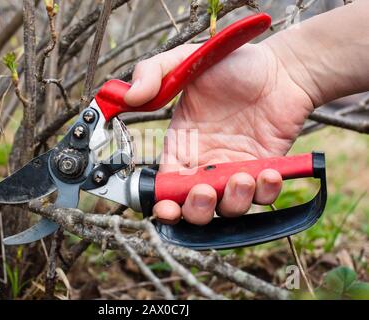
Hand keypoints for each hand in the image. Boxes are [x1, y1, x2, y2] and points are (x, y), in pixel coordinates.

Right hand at [124, 43, 313, 224]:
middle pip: (193, 208)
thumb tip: (129, 96)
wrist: (282, 68)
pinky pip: (262, 197)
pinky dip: (264, 193)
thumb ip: (153, 72)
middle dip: (196, 210)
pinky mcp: (264, 172)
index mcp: (182, 145)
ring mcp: (235, 170)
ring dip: (233, 202)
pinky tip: (267, 173)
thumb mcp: (186, 60)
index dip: (163, 203)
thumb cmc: (233, 64)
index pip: (166, 186)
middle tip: (205, 192)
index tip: (166, 207)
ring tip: (243, 177)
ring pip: (227, 208)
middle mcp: (206, 163)